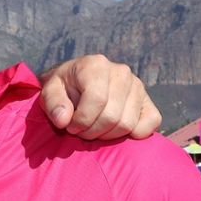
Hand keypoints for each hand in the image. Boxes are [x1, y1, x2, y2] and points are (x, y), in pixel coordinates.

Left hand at [39, 54, 160, 139]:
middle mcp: (121, 72)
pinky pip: (151, 122)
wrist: (77, 82)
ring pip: (127, 124)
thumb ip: (53, 104)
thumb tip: (63, 120)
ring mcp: (137, 86)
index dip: (81, 120)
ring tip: (93, 128)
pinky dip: (134, 133)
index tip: (70, 126)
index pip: (97, 100)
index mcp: (96, 65)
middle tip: (80, 130)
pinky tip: (115, 130)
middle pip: (112, 116)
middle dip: (92, 131)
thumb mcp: (49, 91)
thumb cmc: (63, 88)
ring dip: (107, 135)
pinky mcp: (148, 101)